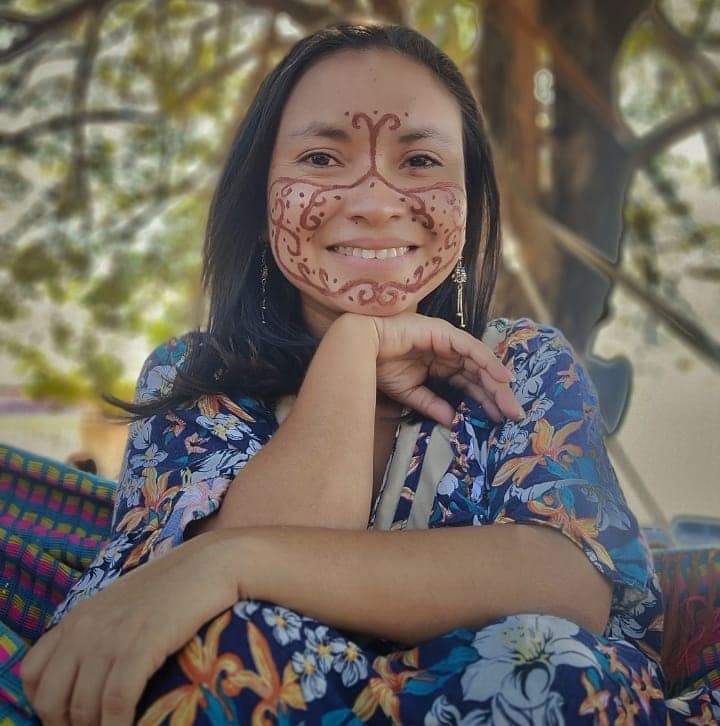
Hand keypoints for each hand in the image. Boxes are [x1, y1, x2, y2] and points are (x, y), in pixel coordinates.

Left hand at [20, 529, 240, 725]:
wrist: (210, 563)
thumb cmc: (173, 587)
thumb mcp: (122, 605)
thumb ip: (97, 632)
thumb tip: (86, 675)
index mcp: (77, 617)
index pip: (32, 674)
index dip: (46, 707)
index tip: (71, 719)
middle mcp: (86, 627)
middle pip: (52, 699)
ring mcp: (114, 634)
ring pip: (84, 706)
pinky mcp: (143, 642)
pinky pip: (118, 700)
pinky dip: (121, 724)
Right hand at [369, 312, 523, 427]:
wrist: (360, 348)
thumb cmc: (380, 366)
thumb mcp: (411, 393)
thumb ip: (433, 405)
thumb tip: (453, 421)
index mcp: (440, 365)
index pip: (469, 384)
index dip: (484, 401)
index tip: (500, 419)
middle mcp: (448, 352)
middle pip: (479, 374)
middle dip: (497, 394)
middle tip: (514, 415)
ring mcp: (447, 340)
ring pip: (479, 362)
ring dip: (496, 382)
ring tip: (511, 401)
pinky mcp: (444, 332)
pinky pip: (471, 349)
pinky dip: (487, 361)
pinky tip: (501, 377)